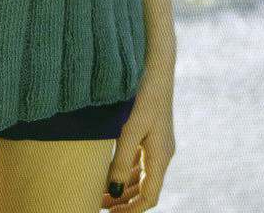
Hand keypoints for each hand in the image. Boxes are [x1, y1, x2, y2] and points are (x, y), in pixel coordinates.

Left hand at [101, 58, 175, 209]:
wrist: (156, 65)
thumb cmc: (143, 94)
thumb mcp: (129, 129)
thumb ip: (120, 161)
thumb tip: (112, 192)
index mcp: (160, 156)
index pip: (149, 196)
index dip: (132, 210)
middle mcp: (162, 152)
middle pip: (146, 188)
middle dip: (125, 201)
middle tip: (100, 206)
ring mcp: (158, 142)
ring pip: (142, 174)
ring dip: (124, 186)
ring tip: (101, 192)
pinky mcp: (152, 131)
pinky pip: (141, 160)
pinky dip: (127, 170)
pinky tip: (112, 169)